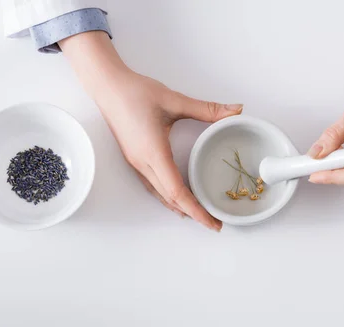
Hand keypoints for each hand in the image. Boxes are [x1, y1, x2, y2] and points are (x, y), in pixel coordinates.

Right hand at [60, 32, 241, 230]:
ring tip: (199, 216)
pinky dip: (168, 196)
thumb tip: (236, 110)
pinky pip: (152, 185)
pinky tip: (175, 198)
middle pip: (170, 198)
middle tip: (214, 223)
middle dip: (193, 214)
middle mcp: (143, 163)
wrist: (107, 86)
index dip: (197, 210)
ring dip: (179, 207)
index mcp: (154, 153)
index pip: (178, 192)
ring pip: (160, 194)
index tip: (212, 223)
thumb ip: (208, 109)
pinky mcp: (133, 158)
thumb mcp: (175, 100)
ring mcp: (136, 163)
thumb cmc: (136, 92)